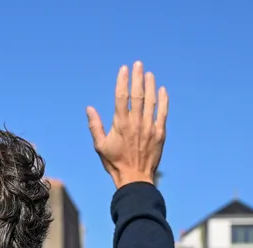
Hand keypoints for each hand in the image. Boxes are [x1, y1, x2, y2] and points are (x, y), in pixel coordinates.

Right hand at [86, 61, 167, 187]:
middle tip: (138, 64)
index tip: (124, 69)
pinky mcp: (160, 133)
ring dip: (150, 85)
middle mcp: (136, 122)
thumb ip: (95, 126)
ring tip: (149, 74)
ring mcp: (149, 127)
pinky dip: (163, 100)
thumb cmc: (115, 163)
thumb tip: (89, 108)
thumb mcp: (100, 146)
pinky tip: (162, 90)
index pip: (121, 96)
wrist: (135, 178)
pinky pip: (163, 113)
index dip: (123, 81)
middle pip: (138, 94)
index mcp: (120, 124)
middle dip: (138, 77)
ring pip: (151, 101)